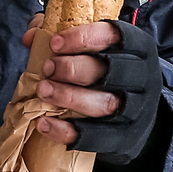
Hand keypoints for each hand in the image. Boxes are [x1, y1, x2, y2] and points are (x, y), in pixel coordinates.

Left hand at [19, 14, 160, 155]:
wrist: (138, 116)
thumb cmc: (107, 73)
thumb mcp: (93, 47)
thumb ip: (61, 34)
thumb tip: (30, 37)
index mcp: (136, 46)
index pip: (114, 36)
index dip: (83, 38)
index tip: (55, 43)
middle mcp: (142, 76)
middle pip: (111, 70)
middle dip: (73, 69)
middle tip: (47, 69)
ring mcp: (137, 109)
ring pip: (105, 103)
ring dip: (69, 97)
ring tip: (43, 91)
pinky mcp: (125, 137)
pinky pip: (96, 137)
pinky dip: (67, 131)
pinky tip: (44, 123)